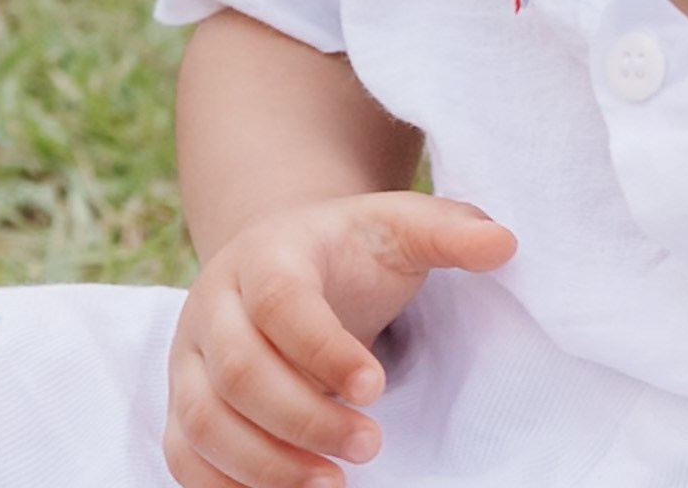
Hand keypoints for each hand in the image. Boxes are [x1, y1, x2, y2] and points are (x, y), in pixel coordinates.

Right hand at [164, 191, 515, 487]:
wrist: (288, 257)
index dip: (323, 349)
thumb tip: (506, 244)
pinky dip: (227, 487)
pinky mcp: (182, 401)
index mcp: (267, 253)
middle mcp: (215, 302)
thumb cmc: (352, 249)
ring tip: (333, 485)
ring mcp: (189, 356)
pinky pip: (185, 455)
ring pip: (204, 421)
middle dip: (304, 419)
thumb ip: (451, 231)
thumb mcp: (401, 226)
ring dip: (266, 465)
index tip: (378, 387)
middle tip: (372, 445)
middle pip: (239, 371)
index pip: (280, 302)